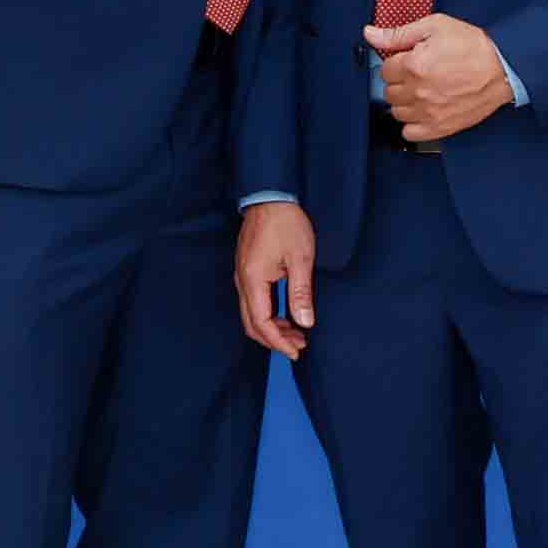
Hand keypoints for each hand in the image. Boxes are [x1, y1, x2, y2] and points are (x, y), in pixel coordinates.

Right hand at [236, 197, 316, 355]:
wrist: (270, 195)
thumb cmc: (287, 223)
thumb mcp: (300, 259)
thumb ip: (300, 293)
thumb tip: (305, 322)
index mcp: (253, 280)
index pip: (262, 323)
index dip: (278, 342)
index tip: (297, 352)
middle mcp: (242, 281)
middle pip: (252, 323)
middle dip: (275, 340)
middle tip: (300, 346)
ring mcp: (242, 275)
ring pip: (251, 313)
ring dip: (272, 328)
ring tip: (297, 332)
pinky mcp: (246, 269)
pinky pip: (252, 301)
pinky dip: (268, 314)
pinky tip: (286, 314)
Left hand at [365, 12, 513, 142]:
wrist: (503, 68)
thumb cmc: (473, 46)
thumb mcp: (435, 27)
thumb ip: (398, 34)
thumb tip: (370, 34)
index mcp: (414, 66)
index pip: (384, 69)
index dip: (396, 62)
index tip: (408, 60)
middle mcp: (418, 91)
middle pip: (389, 91)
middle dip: (399, 81)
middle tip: (416, 73)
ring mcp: (428, 112)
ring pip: (397, 112)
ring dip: (404, 102)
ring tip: (421, 91)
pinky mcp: (440, 127)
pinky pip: (410, 133)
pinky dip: (412, 124)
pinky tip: (422, 110)